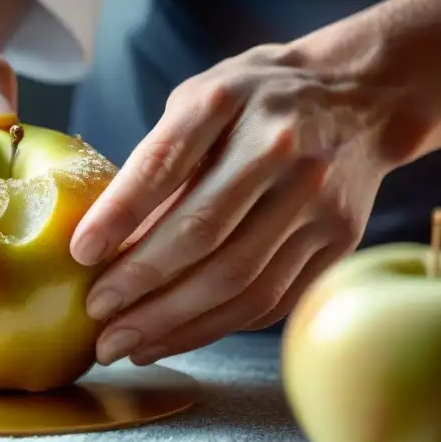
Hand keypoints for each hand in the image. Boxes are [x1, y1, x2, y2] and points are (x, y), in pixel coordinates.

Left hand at [70, 42, 399, 366]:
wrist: (360, 97)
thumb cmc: (254, 99)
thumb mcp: (199, 100)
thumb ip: (158, 158)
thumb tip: (107, 238)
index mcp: (229, 99)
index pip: (164, 163)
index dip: (120, 213)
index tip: (80, 254)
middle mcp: (279, 148)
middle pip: (203, 233)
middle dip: (140, 283)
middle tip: (95, 316)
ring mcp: (316, 198)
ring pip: (239, 279)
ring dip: (174, 321)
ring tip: (125, 344)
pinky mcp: (339, 239)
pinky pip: (270, 299)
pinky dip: (216, 326)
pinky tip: (173, 338)